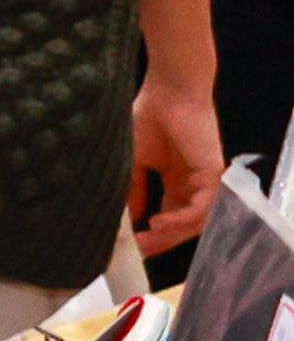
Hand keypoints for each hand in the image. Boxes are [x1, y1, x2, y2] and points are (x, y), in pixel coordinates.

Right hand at [138, 82, 225, 254]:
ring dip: (171, 234)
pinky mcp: (212, 172)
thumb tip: (127, 217)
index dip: (151, 233)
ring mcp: (205, 179)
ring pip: (195, 219)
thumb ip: (132, 189)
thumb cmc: (148, 117)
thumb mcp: (131, 161)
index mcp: (176, 179)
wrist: (168, 90)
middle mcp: (193, 183)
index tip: (128, 246)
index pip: (169, 215)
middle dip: (160, 239)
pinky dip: (182, 218)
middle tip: (137, 250)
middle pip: (182, 222)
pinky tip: (159, 222)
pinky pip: (202, 205)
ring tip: (146, 238)